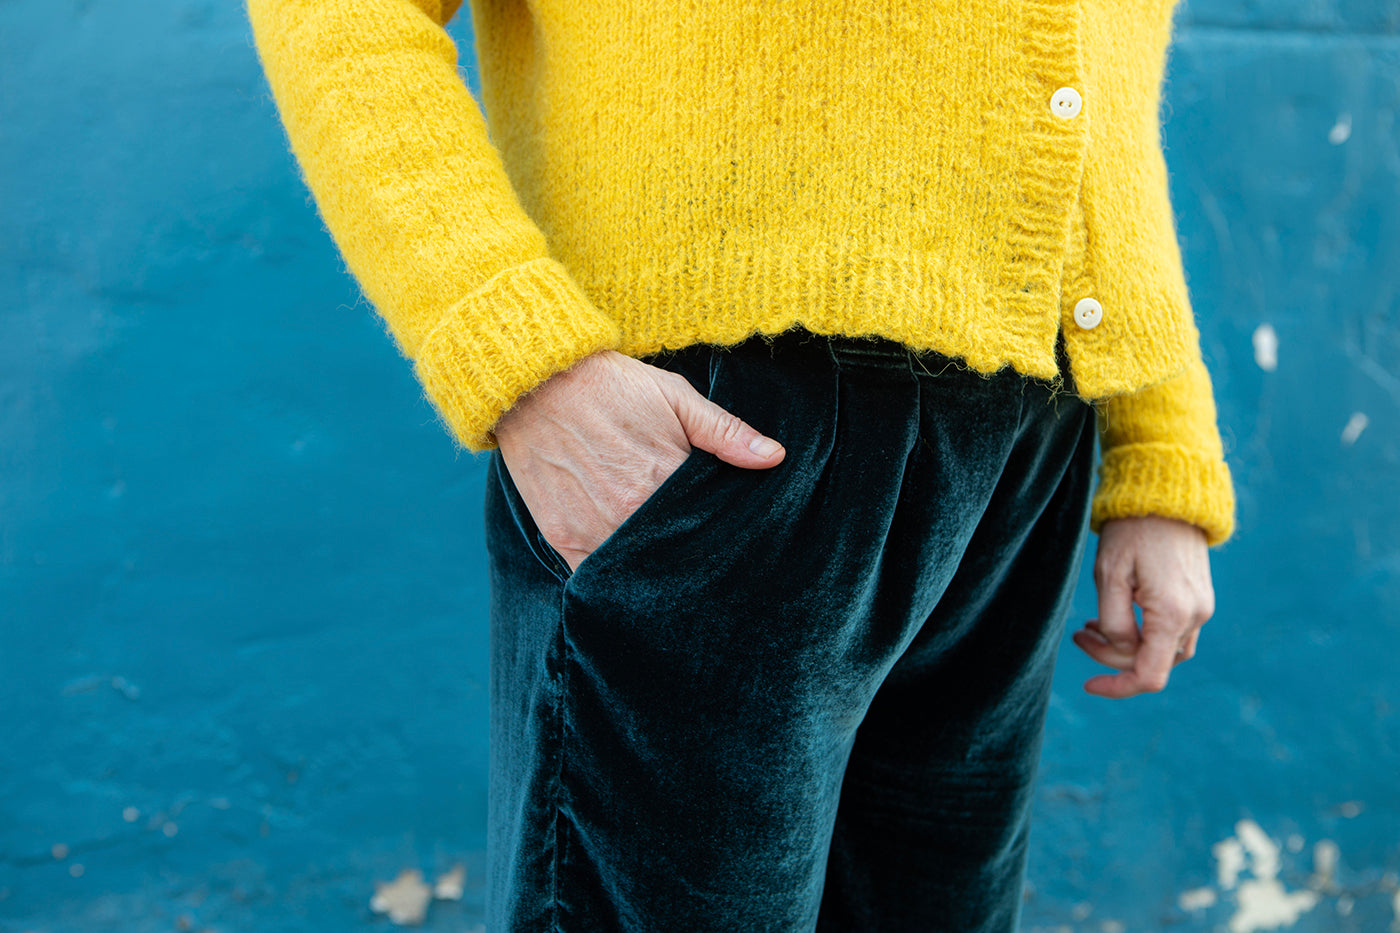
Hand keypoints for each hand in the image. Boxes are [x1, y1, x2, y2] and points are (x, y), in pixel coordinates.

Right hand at [492, 349, 785, 572]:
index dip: (720, 528)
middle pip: (675, 551)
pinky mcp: (564, 538)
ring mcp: (594, 529)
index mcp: (665, 478)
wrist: (537, 382)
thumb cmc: (611, 386)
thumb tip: (775, 458)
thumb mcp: (676, 396)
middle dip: (691, 554)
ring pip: (637, 568)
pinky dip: (613, 579)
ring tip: (670, 566)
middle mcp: (630, 512)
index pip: (708, 523)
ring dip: (654, 568)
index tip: (730, 533)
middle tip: (703, 556)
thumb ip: (726, 432)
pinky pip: (595, 577)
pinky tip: (630, 574)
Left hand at [1071, 514, 1214, 697]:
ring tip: (1091, 625)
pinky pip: (1171, 632)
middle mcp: (1195, 616)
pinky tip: (1114, 615)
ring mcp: (1201, 608)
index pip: (1149, 676)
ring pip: (1162, 650)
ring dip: (1126, 646)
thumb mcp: (1108, 575)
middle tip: (1078, 632)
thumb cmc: (1132, 531)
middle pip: (1152, 663)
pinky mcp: (1198, 598)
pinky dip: (1142, 633)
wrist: (1167, 494)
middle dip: (1111, 655)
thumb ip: (1113, 622)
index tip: (1087, 685)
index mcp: (1172, 615)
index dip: (1117, 687)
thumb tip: (1119, 648)